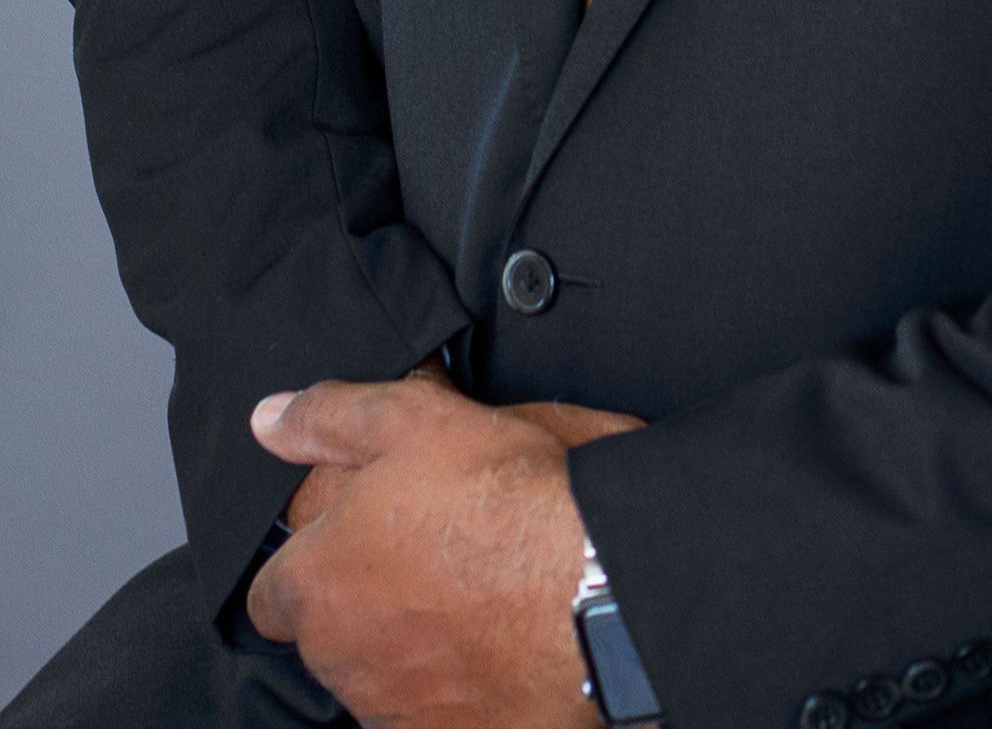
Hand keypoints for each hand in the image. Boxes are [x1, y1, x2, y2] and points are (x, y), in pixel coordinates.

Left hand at [248, 373, 643, 727]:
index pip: (271, 591)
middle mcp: (340, 660)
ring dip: (409, 641)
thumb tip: (271, 421)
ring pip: (381, 674)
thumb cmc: (505, 501)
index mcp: (314, 583)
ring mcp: (395, 708)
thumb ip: (329, 418)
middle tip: (427, 550)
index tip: (358, 535)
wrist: (595, 581)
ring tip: (471, 590)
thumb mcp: (411, 418)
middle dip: (364, 599)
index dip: (313, 558)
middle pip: (330, 634)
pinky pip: (435, 709)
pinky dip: (455, 682)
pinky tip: (495, 638)